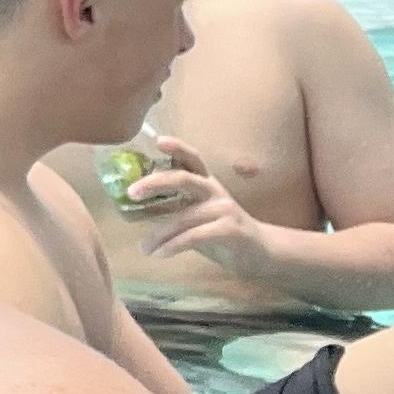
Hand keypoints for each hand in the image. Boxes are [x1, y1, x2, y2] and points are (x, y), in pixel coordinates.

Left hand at [114, 132, 275, 278]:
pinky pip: (194, 236)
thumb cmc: (221, 232)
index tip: (158, 140)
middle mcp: (215, 191)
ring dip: (159, 234)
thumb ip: (173, 208)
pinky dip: (173, 246)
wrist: (261, 252)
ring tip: (144, 248)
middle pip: (185, 179)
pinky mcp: (230, 230)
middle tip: (132, 193)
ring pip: (184, 217)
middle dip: (155, 182)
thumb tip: (134, 209)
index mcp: (206, 183)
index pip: (192, 159)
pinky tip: (160, 254)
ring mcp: (224, 209)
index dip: (177, 147)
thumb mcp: (196, 216)